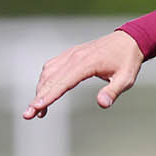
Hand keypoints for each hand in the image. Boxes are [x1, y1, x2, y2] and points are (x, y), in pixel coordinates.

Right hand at [23, 30, 145, 119]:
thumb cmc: (128, 61)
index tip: (36, 107)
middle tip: (28, 115)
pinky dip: (45, 80)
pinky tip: (44, 92)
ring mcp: (70, 55)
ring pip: (48, 73)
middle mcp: (74, 57)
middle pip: (51, 79)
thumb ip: (113, 91)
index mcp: (87, 63)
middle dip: (38, 98)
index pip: (63, 82)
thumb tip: (102, 104)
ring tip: (37, 110)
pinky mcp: (69, 55)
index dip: (49, 96)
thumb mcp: (126, 79)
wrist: (128, 40)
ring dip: (40, 90)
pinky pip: (52, 67)